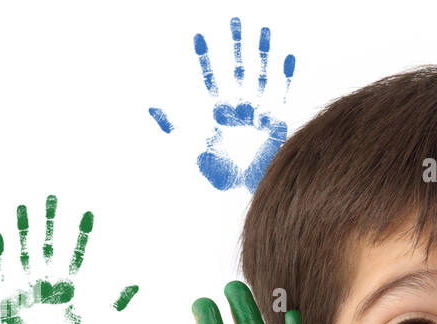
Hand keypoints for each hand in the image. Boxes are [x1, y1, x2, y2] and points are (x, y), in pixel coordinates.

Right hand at [0, 195, 138, 323]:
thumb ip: (115, 305)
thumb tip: (137, 284)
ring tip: (24, 205)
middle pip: (50, 245)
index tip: (89, 212)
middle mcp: (48, 282)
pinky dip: (1, 253)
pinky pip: (3, 271)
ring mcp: (27, 287)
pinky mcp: (7, 297)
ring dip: (25, 229)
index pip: (77, 255)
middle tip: (54, 196)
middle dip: (51, 222)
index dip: (82, 235)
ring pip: (26, 251)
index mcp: (70, 288)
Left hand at [147, 18, 295, 194]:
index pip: (209, 77)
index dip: (203, 58)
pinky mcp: (275, 120)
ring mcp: (257, 110)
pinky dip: (284, 76)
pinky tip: (286, 58)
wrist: (244, 190)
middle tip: (234, 20)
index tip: (197, 37)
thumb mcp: (188, 149)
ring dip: (261, 53)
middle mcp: (237, 106)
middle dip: (235, 44)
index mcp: (217, 110)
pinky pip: (280, 93)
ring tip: (264, 31)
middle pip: (236, 68)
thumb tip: (150, 107)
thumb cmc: (217, 173)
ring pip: (259, 74)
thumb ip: (172, 127)